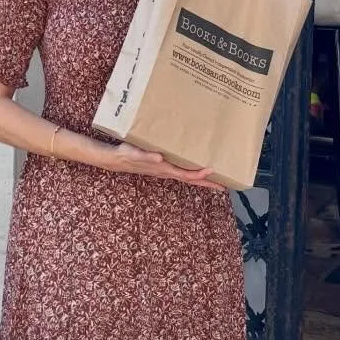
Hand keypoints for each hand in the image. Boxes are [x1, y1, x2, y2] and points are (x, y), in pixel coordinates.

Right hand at [106, 143, 220, 186]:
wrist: (116, 159)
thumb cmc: (127, 155)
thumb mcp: (136, 154)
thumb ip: (147, 156)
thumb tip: (160, 158)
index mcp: (164, 169)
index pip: (186, 175)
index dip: (199, 174)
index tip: (212, 170)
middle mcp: (167, 172)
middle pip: (191, 180)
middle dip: (207, 183)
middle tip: (224, 186)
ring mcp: (165, 170)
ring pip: (187, 176)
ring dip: (201, 179)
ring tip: (215, 177)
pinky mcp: (163, 166)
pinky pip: (181, 170)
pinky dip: (192, 171)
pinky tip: (196, 167)